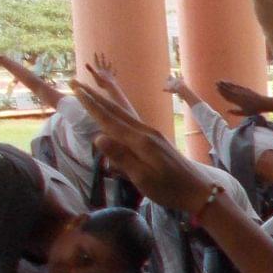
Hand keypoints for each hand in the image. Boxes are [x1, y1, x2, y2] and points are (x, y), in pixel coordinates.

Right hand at [70, 57, 216, 211]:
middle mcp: (145, 132)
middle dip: (94, 96)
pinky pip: (130, 121)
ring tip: (89, 92)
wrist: (198, 190)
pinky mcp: (155, 139)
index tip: (76, 91)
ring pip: (123, 113)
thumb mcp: (143, 178)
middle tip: (75, 82)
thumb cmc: (170, 189)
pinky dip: (116, 113)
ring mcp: (152, 134)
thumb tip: (98, 137)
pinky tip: (114, 113)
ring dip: (104, 102)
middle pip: (115, 111)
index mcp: (140, 141)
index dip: (91, 106)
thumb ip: (121, 157)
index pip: (109, 120)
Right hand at [215, 79, 270, 116]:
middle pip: (229, 90)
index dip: (221, 92)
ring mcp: (243, 91)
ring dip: (226, 84)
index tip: (216, 89)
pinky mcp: (246, 89)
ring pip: (232, 87)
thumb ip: (236, 112)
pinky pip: (237, 86)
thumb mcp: (245, 113)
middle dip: (222, 86)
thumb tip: (227, 111)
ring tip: (220, 81)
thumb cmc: (254, 110)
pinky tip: (230, 82)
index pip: (227, 96)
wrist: (264, 103)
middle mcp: (239, 95)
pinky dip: (233, 84)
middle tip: (216, 83)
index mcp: (238, 101)